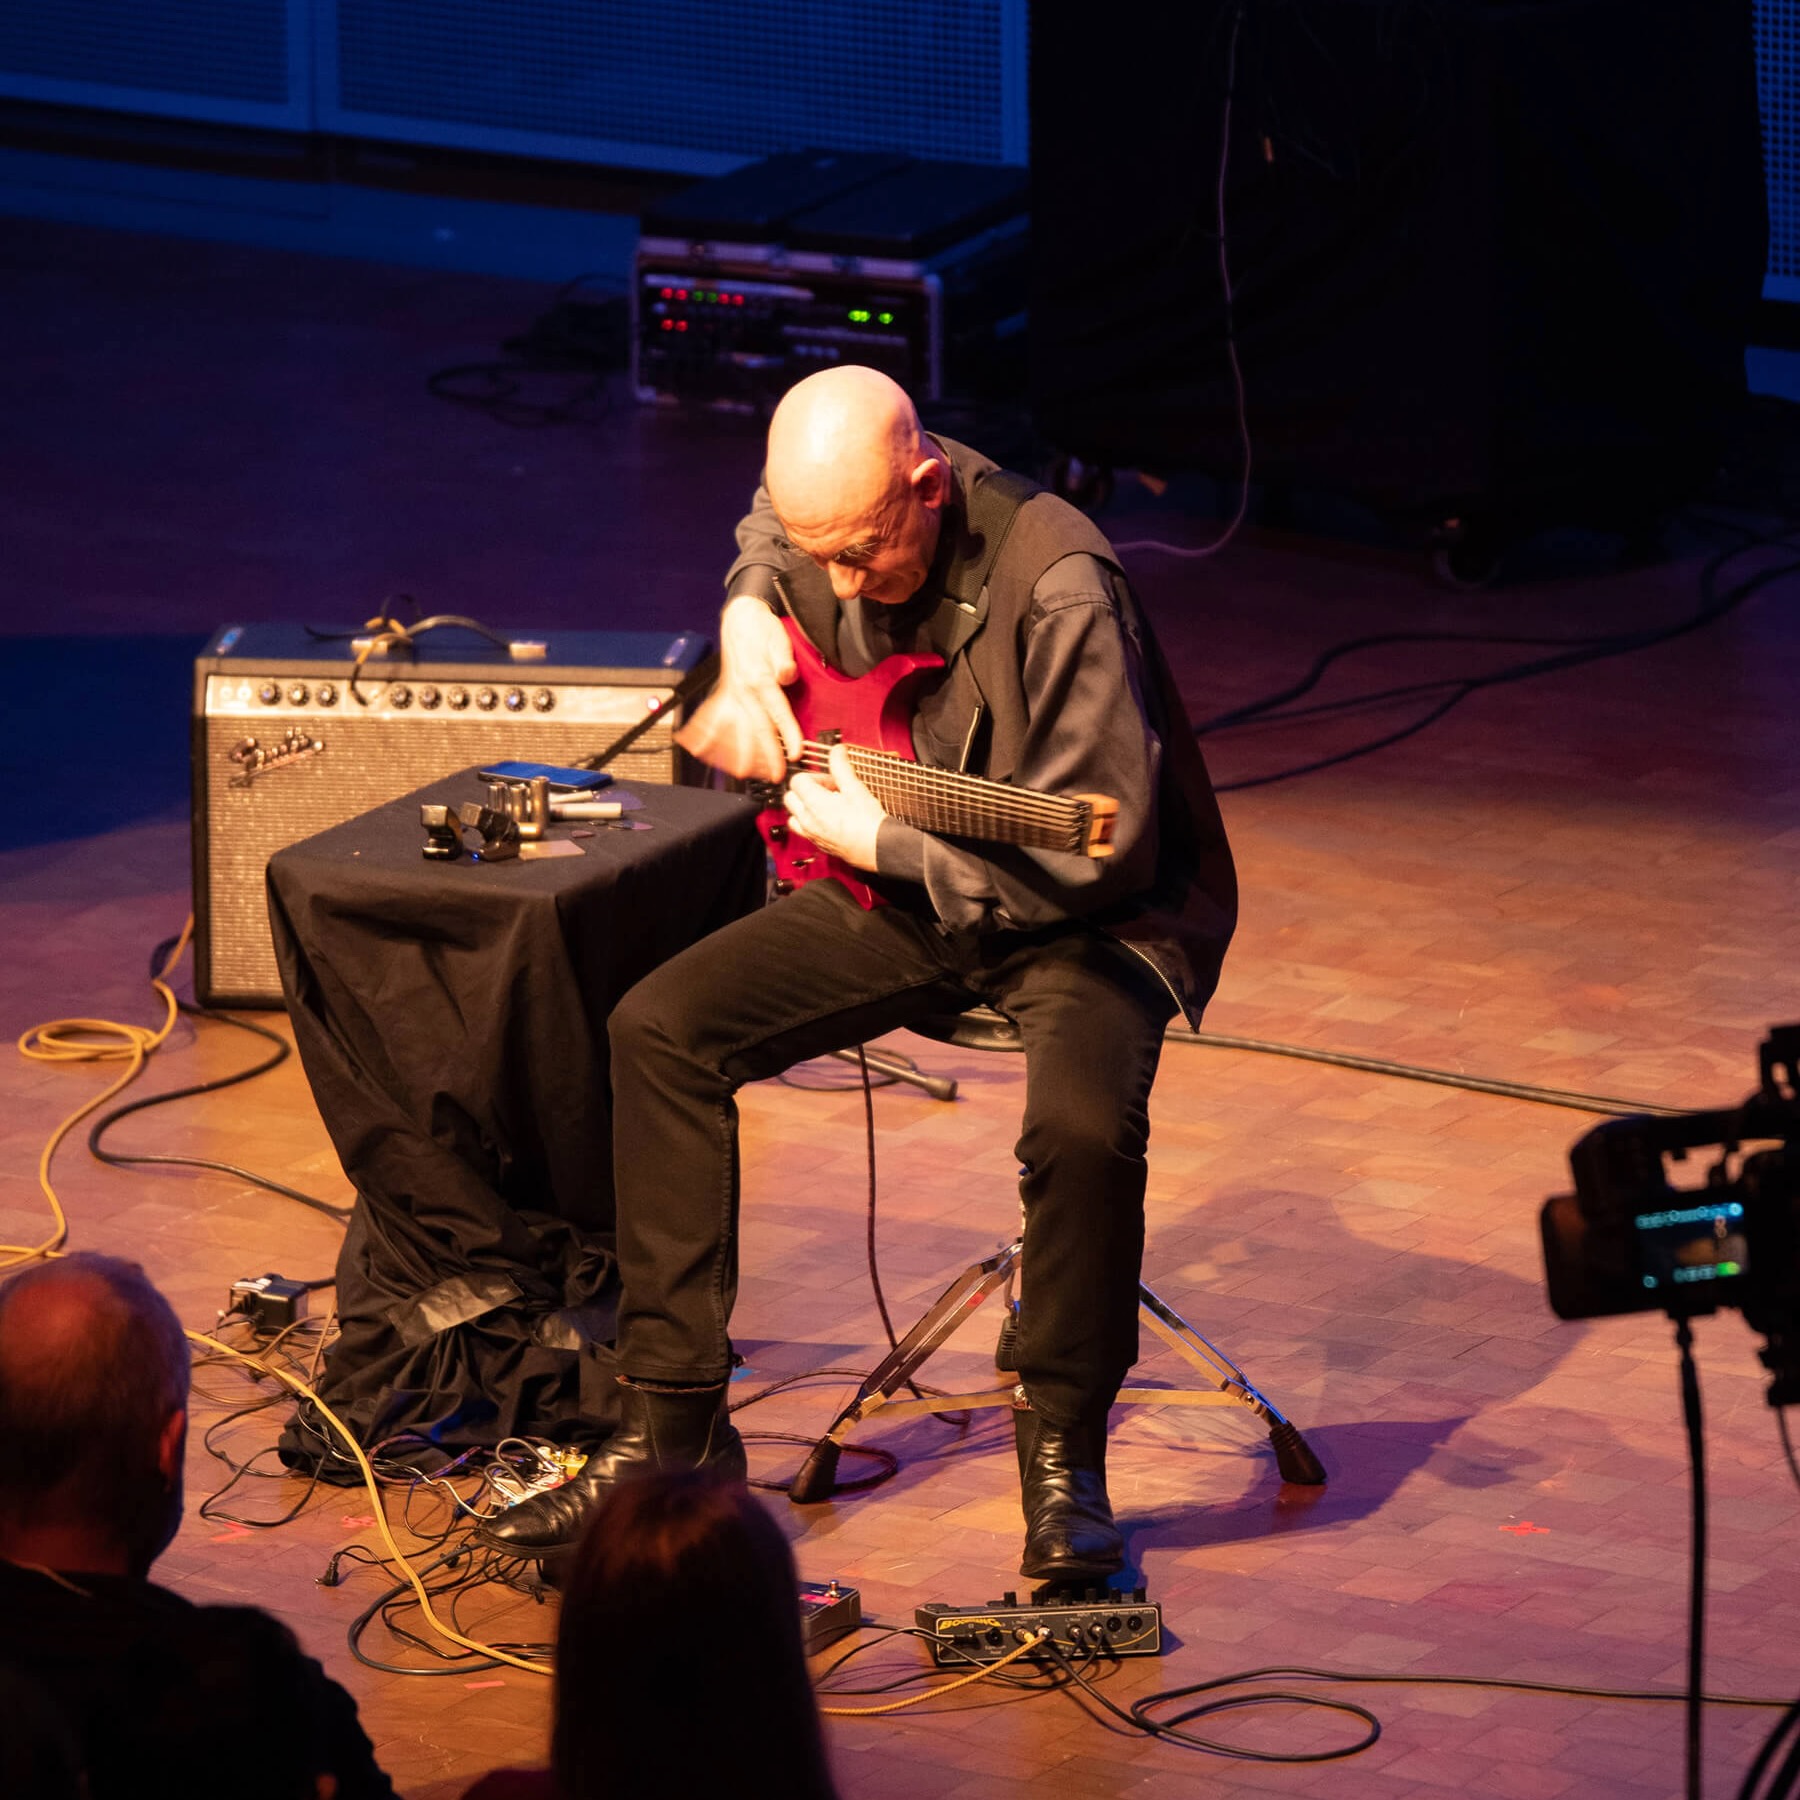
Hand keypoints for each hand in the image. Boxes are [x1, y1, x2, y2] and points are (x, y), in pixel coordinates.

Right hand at [674, 595, 801, 781]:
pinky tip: (700, 750)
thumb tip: (787, 675)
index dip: (788, 734)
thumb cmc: (762, 629)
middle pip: (756, 728)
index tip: (795, 752)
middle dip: (767, 755)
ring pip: (734, 729)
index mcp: (760, 679)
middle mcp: (742, 690)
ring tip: (744, 772)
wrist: (741, 618)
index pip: (777, 713)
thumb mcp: (779, 640)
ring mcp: (731, 694)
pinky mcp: (725, 694)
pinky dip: (706, 735)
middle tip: (777, 774)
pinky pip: (713, 718)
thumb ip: (783, 661)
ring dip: (739, 753)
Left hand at [783, 744, 885, 870]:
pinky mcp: (817, 844)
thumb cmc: (868, 821)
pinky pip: (802, 830)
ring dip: (804, 806)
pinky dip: (808, 822)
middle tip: (828, 791)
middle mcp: (807, 820)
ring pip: (793, 815)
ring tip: (825, 805)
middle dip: (806, 790)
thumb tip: (837, 751)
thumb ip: (842, 767)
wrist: (877, 848)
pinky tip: (827, 819)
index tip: (832, 781)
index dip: (815, 777)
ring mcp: (810, 834)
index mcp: (814, 803)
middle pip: (791, 797)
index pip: (797, 780)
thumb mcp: (855, 788)